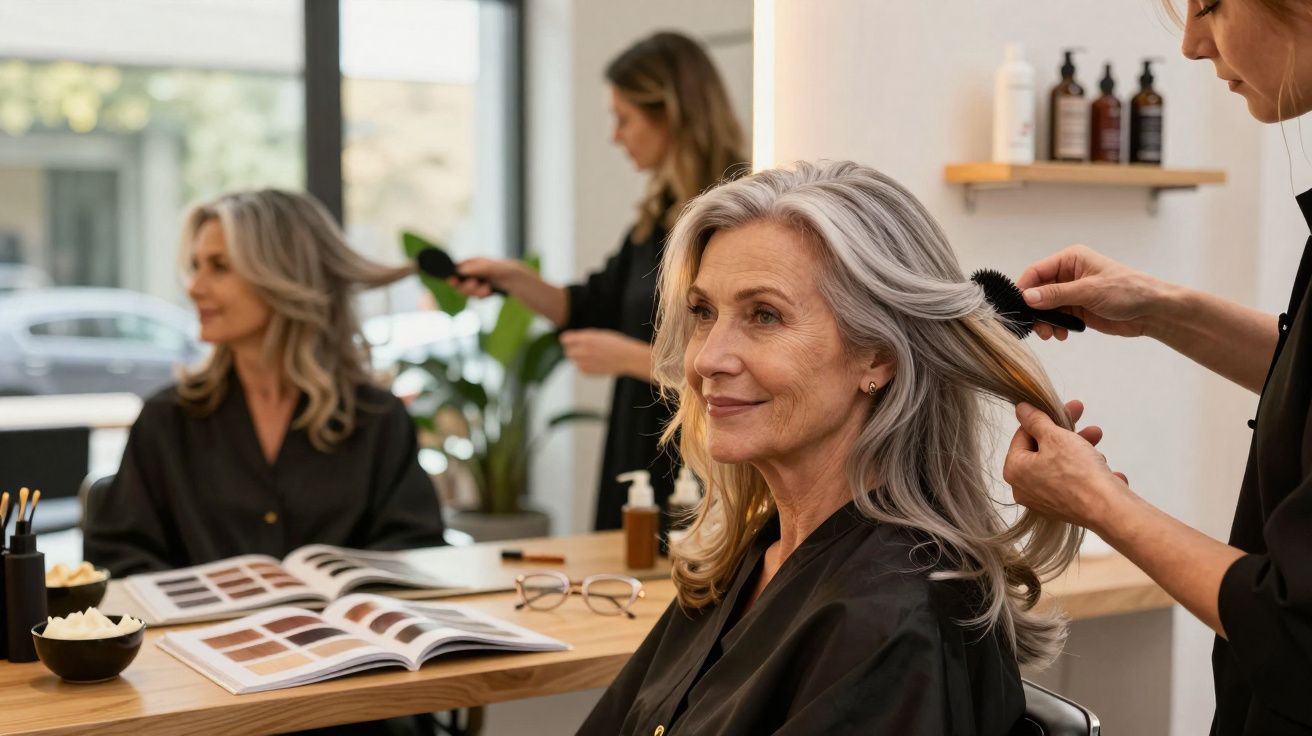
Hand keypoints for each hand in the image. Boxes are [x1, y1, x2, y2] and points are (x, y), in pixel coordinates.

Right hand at [447, 257, 529, 297]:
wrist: (521, 281)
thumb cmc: (507, 270)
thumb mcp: (493, 268)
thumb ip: (477, 268)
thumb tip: (460, 270)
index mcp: (473, 262)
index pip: (456, 269)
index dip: (453, 276)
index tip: (454, 281)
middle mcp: (474, 271)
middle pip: (459, 282)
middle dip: (466, 287)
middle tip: (476, 285)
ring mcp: (478, 280)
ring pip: (467, 291)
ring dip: (475, 292)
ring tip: (486, 289)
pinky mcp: (483, 289)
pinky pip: (476, 296)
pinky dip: (481, 296)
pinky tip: (489, 292)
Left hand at [560, 329, 649, 378]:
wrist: (627, 357)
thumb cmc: (615, 344)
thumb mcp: (598, 334)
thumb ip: (583, 337)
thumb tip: (570, 340)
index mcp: (585, 339)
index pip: (564, 339)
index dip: (569, 340)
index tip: (572, 341)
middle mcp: (582, 351)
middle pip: (567, 351)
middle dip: (573, 350)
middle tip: (585, 349)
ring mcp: (584, 363)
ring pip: (574, 361)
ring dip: (580, 359)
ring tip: (594, 356)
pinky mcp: (587, 372)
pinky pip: (580, 369)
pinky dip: (585, 366)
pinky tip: (596, 363)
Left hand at [1003, 400, 1129, 531]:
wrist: (1108, 509)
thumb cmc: (1078, 471)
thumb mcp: (1055, 436)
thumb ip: (1036, 420)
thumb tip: (1021, 409)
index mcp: (1015, 470)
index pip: (1023, 435)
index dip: (1043, 418)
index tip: (1060, 408)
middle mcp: (1024, 488)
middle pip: (1043, 449)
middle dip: (1066, 431)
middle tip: (1080, 414)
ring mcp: (1045, 500)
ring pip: (1061, 463)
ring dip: (1080, 447)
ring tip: (1097, 436)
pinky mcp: (1065, 508)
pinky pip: (1074, 481)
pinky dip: (1088, 470)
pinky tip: (1105, 467)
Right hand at [1015, 245, 1168, 340]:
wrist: (1152, 311)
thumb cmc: (1127, 291)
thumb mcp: (1089, 291)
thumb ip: (1057, 294)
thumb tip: (1027, 297)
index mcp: (1071, 260)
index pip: (1037, 271)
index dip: (1025, 288)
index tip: (1018, 306)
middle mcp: (1068, 275)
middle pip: (1038, 291)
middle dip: (1035, 310)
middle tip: (1037, 327)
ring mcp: (1072, 293)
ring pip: (1045, 307)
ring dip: (1044, 321)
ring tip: (1050, 334)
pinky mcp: (1077, 309)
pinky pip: (1057, 318)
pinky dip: (1055, 327)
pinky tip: (1062, 335)